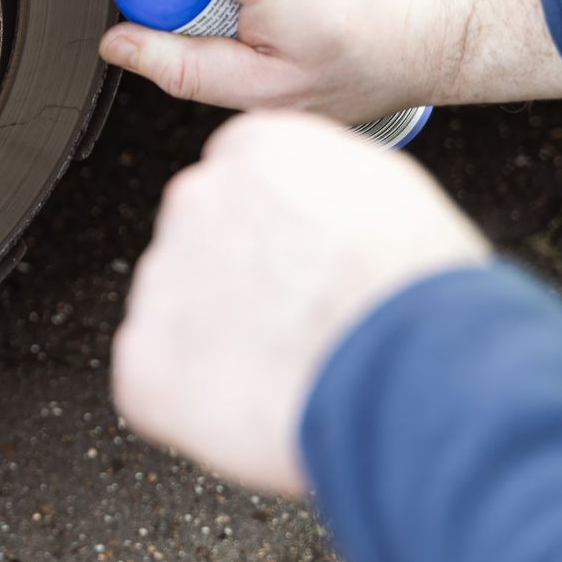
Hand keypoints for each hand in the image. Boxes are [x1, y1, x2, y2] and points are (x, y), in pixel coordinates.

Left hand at [111, 112, 490, 494]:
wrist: (409, 367)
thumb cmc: (418, 295)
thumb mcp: (390, 202)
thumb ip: (325, 200)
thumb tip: (316, 229)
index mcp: (256, 151)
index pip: (240, 184)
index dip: (276, 241)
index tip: (300, 273)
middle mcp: (195, 200)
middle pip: (202, 246)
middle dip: (239, 290)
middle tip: (297, 333)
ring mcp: (161, 275)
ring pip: (177, 315)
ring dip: (217, 348)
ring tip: (290, 376)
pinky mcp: (143, 356)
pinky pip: (155, 383)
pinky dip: (193, 408)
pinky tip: (255, 411)